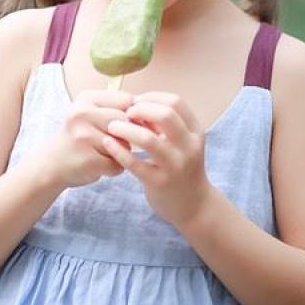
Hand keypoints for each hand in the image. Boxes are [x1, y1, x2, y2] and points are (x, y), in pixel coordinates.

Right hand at [31, 89, 133, 188]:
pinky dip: (114, 168)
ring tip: (104, 154)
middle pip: (126, 122)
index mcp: (86, 99)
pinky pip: (118, 164)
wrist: (51, 164)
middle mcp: (82, 114)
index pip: (127, 100)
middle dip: (127, 135)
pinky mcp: (88, 160)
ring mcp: (84, 137)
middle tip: (113, 142)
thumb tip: (150, 110)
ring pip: (124, 144)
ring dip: (121, 153)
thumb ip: (116, 108)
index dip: (135, 114)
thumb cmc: (78, 137)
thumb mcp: (90, 113)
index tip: (132, 123)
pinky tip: (100, 166)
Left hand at [100, 91, 211, 226]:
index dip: (152, 97)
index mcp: (195, 132)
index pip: (175, 102)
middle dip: (140, 109)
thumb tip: (137, 105)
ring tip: (112, 126)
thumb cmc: (183, 168)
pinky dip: (118, 150)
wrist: (194, 206)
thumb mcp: (182, 143)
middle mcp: (189, 147)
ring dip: (126, 128)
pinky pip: (134, 163)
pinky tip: (108, 143)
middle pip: (165, 115)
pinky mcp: (158, 183)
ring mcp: (175, 166)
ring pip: (148, 139)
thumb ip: (164, 125)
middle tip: (125, 113)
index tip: (136, 101)